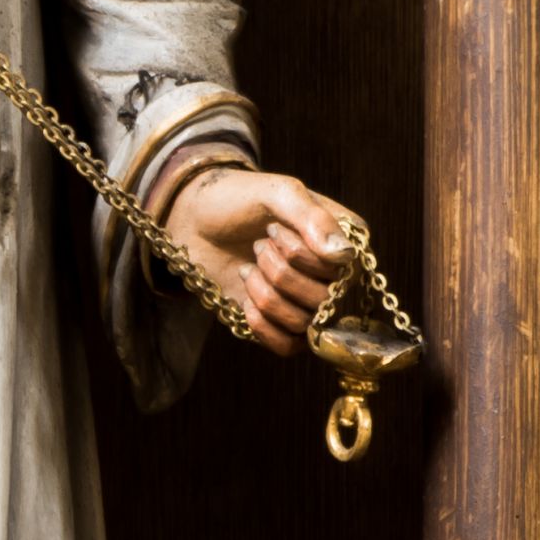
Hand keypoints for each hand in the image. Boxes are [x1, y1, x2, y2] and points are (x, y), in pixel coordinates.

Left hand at [159, 163, 354, 354]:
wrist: (196, 221)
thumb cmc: (240, 200)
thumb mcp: (276, 192)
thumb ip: (312, 217)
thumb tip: (343, 256)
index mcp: (343, 240)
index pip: (343, 268)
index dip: (302, 254)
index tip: (272, 228)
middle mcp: (334, 275)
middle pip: (323, 299)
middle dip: (278, 272)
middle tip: (257, 247)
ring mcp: (308, 302)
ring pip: (303, 323)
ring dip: (265, 295)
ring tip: (249, 269)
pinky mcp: (282, 324)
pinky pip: (287, 346)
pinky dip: (262, 325)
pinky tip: (245, 299)